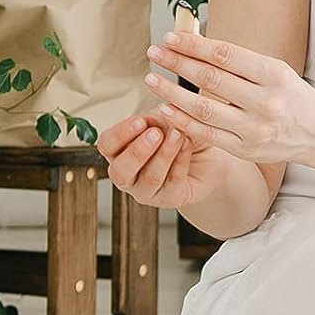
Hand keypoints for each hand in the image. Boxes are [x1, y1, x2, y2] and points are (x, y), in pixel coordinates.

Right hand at [96, 113, 229, 210]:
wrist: (207, 152)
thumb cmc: (179, 134)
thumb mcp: (167, 119)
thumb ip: (158, 118)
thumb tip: (156, 115)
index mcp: (118, 152)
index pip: (107, 145)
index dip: (120, 134)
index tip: (140, 121)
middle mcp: (128, 175)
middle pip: (120, 170)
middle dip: (138, 151)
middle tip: (156, 133)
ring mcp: (147, 191)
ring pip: (149, 178)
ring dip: (164, 155)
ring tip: (178, 135)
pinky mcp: (170, 199)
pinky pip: (173, 183)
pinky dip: (181, 161)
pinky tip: (187, 145)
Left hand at [142, 31, 314, 165]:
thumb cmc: (289, 94)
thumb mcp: (273, 70)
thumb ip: (236, 61)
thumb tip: (192, 43)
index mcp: (273, 74)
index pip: (224, 55)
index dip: (193, 45)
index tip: (169, 37)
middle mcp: (265, 101)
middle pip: (210, 78)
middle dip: (176, 63)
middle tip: (154, 52)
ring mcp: (254, 128)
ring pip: (202, 108)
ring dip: (171, 92)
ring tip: (152, 79)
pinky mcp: (245, 150)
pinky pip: (206, 134)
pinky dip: (181, 120)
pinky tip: (164, 108)